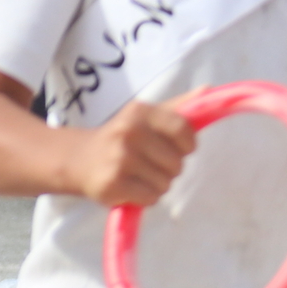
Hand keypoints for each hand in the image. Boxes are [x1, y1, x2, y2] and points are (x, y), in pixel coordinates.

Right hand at [70, 97, 197, 206]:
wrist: (77, 159)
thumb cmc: (120, 137)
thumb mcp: (144, 117)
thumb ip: (177, 107)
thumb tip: (209, 89)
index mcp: (139, 112)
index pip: (183, 129)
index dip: (187, 145)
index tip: (177, 148)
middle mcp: (128, 132)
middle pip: (177, 163)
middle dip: (168, 168)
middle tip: (147, 162)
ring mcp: (119, 159)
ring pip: (165, 183)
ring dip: (156, 184)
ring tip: (136, 175)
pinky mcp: (112, 184)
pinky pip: (150, 198)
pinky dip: (144, 197)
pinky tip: (129, 187)